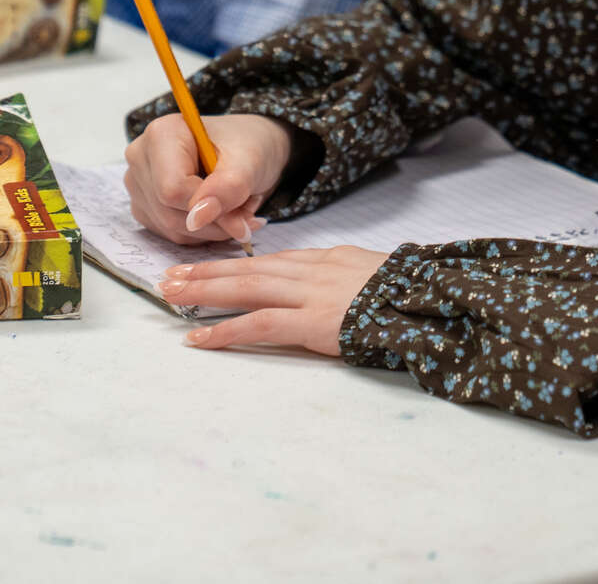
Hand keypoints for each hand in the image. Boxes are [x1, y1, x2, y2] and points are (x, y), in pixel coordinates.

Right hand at [124, 112, 293, 246]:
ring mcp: (139, 184)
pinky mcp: (145, 207)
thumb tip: (197, 219)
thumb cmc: (247, 145)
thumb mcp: (250, 161)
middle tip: (247, 206)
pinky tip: (218, 211)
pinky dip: (203, 232)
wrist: (245, 149)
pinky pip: (172, 234)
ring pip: (171, 228)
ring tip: (237, 204)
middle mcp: (142, 158)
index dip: (209, 206)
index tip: (243, 205)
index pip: (172, 189)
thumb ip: (228, 187)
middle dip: (216, 219)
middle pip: (169, 211)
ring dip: (213, 228)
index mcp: (161, 134)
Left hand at [159, 246, 388, 354]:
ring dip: (205, 292)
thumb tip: (321, 289)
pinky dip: (226, 330)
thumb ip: (340, 280)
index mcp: (326, 259)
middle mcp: (312, 270)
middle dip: (206, 272)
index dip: (234, 265)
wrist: (428, 300)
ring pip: (246, 288)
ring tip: (172, 296)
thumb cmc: (408, 295)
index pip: (271, 260)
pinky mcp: (313, 322)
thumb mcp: (368, 276)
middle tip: (170, 276)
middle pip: (249, 269)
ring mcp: (311, 294)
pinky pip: (260, 324)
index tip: (205, 268)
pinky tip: (200, 337)